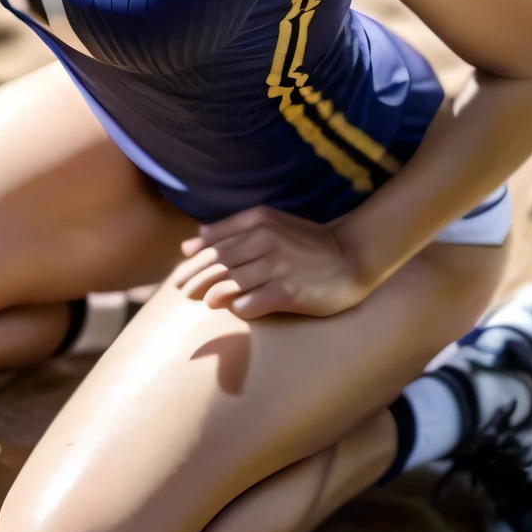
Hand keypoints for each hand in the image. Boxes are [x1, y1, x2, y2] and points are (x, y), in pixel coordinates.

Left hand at [174, 205, 368, 319]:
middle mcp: (264, 241)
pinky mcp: (287, 293)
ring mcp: (276, 267)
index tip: (181, 272)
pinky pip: (250, 304)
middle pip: (217, 263)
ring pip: (228, 283)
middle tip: (180, 290)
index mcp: (258, 221)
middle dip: (193, 278)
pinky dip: (236, 309)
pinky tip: (231, 311)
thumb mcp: (270, 223)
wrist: (351, 256)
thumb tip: (192, 241)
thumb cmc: (306, 242)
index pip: (214, 241)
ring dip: (209, 294)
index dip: (193, 259)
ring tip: (200, 301)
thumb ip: (231, 229)